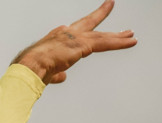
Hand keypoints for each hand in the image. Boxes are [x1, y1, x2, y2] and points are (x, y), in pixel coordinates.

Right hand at [12, 0, 136, 84]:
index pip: (76, 31)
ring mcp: (75, 37)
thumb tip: (62, 76)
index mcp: (58, 38)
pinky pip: (105, 43)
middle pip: (90, 25)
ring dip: (118, 36)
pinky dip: (119, 43)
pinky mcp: (82, 44)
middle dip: (102, 15)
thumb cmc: (33, 70)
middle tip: (110, 5)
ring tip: (131, 35)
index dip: (86, 27)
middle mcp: (67, 33)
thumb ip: (58, 73)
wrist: (30, 67)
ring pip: (101, 36)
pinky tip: (130, 42)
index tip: (94, 21)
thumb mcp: (48, 71)